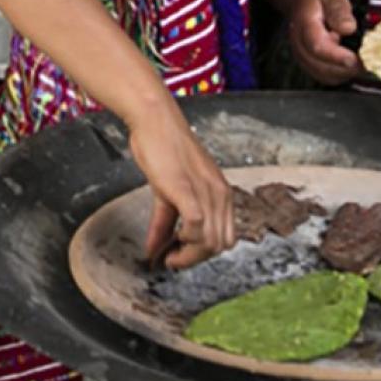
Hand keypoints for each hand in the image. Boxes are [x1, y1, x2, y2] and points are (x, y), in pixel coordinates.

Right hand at [132, 104, 234, 269]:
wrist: (155, 121)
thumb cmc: (163, 149)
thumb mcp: (169, 190)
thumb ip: (164, 223)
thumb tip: (154, 250)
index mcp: (221, 193)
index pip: (227, 238)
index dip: (204, 253)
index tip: (182, 255)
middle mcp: (220, 194)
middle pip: (220, 246)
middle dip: (195, 259)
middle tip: (173, 259)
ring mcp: (207, 192)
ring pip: (211, 242)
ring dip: (188, 256)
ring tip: (169, 254)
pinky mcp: (187, 190)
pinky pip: (197, 227)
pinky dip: (184, 240)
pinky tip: (171, 238)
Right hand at [286, 0, 361, 85]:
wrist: (301, 1)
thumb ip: (338, 10)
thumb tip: (348, 28)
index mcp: (304, 24)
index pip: (317, 46)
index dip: (336, 56)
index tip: (354, 59)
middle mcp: (299, 44)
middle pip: (318, 65)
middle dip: (343, 69)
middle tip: (365, 64)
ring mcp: (301, 55)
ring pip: (321, 74)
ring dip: (342, 74)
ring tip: (360, 65)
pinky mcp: (308, 63)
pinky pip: (323, 76)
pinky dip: (339, 75)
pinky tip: (350, 66)